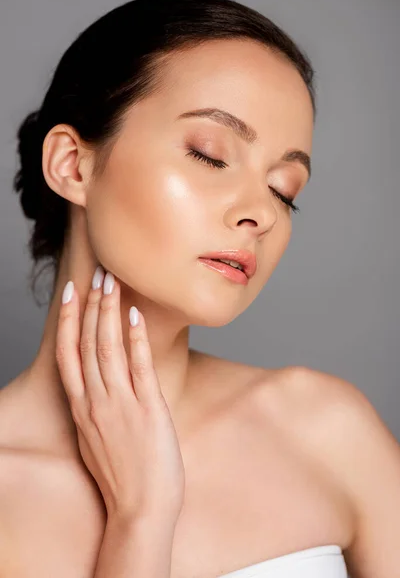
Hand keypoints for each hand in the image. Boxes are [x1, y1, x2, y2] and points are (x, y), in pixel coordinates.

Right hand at [55, 267, 184, 523]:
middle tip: (99, 274)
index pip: (69, 354)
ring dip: (110, 312)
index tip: (73, 293)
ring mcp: (120, 404)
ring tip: (113, 282)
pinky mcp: (147, 409)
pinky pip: (138, 366)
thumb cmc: (122, 479)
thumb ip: (96, 412)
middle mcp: (95, 402)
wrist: (140, 512)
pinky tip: (136, 315)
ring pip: (108, 347)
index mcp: (82, 409)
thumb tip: (102, 389)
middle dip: (93, 304)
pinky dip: (135, 338)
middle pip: (88, 343)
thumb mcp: (97, 441)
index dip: (71, 320)